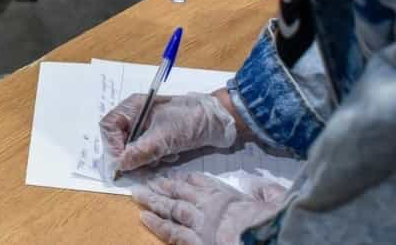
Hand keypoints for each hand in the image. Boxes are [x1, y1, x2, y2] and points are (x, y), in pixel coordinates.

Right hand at [100, 93, 236, 175]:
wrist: (221, 121)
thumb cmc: (190, 120)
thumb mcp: (164, 136)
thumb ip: (140, 151)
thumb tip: (120, 165)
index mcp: (133, 107)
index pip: (109, 127)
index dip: (112, 145)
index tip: (124, 162)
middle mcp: (137, 116)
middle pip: (120, 139)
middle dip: (131, 154)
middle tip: (144, 165)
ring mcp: (148, 126)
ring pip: (134, 148)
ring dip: (146, 157)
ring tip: (163, 158)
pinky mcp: (160, 136)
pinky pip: (148, 151)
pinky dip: (156, 157)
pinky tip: (171, 156)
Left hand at [134, 174, 286, 244]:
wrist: (264, 237)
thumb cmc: (273, 221)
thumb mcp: (278, 202)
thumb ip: (267, 193)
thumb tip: (262, 188)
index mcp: (229, 197)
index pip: (203, 184)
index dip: (188, 180)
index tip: (177, 177)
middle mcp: (210, 206)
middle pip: (181, 193)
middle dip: (163, 188)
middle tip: (147, 182)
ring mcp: (199, 223)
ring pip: (171, 209)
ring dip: (154, 201)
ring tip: (138, 194)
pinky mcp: (195, 240)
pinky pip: (172, 231)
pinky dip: (157, 224)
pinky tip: (144, 217)